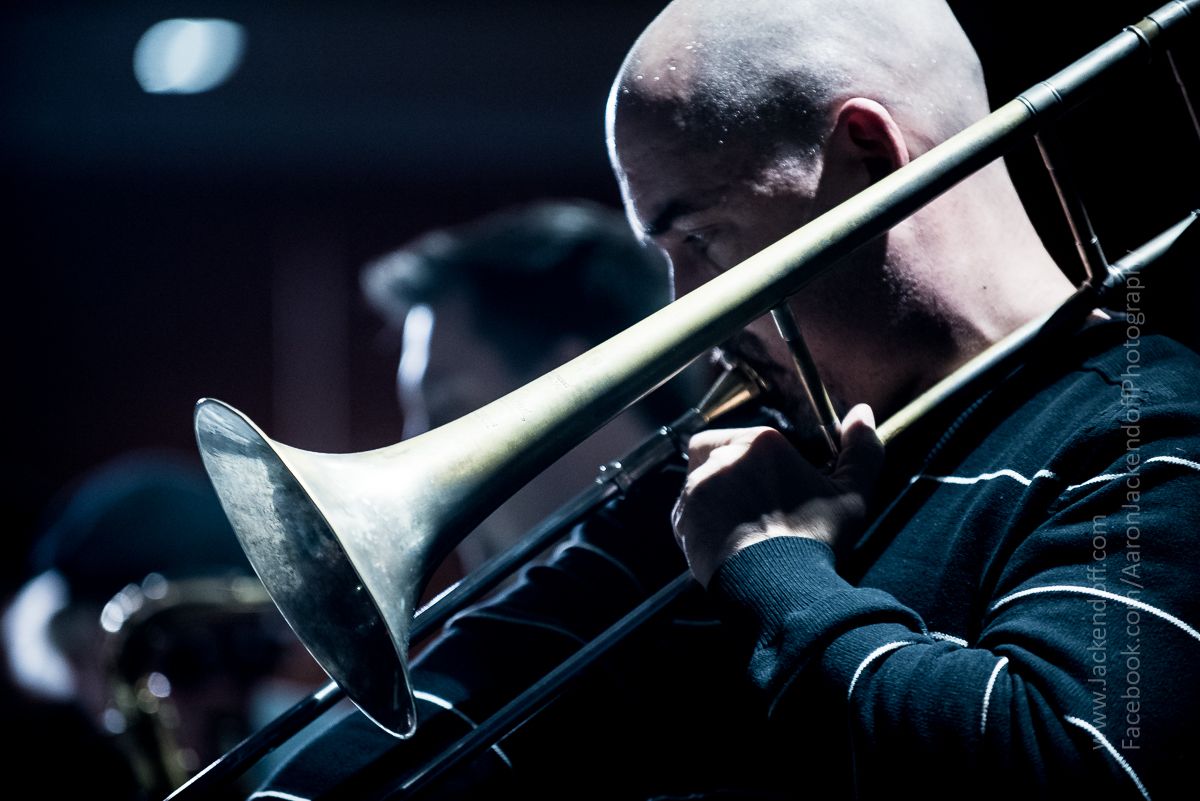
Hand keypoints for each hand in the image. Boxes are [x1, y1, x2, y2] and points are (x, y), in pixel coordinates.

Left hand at [671, 404, 883, 586]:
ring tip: (742, 528)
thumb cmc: (815, 540)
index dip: (764, 462)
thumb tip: (862, 413)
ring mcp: (697, 489)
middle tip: (755, 504)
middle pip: (717, 453)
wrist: (777, 586)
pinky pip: (685, 516)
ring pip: (699, 484)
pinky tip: (725, 544)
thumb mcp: (852, 496)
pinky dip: (700, 526)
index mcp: (760, 443)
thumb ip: (861, 451)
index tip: (778, 487)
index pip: (752, 439)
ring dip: (714, 499)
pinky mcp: (683, 519)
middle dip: (732, 473)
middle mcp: (722, 458)